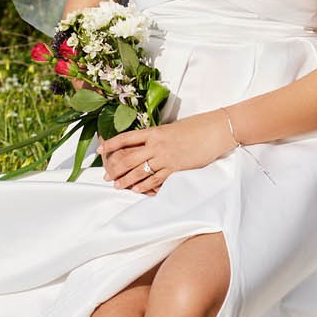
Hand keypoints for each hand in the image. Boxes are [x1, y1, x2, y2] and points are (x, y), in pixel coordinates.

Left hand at [99, 112, 235, 192]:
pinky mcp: (176, 169)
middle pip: (128, 158)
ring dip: (126, 180)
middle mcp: (156, 145)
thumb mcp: (172, 128)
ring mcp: (166, 158)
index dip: (110, 145)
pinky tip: (137, 190)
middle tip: (106, 176)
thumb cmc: (197, 126)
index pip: (126, 138)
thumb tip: (147, 144)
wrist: (216, 131)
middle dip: (115, 169)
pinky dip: (145, 186)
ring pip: (139, 172)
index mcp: (154, 132)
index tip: (100, 151)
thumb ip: (158, 136)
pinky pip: (156, 180)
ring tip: (117, 186)